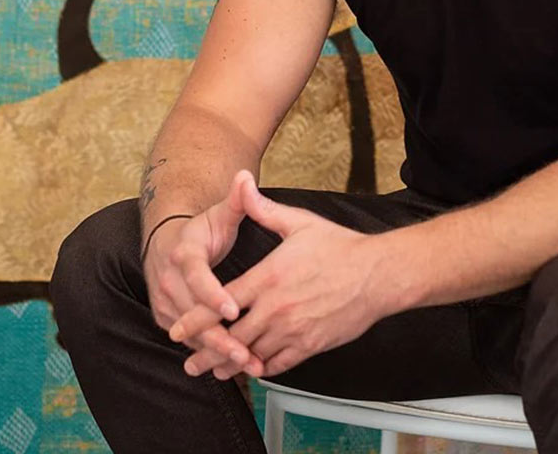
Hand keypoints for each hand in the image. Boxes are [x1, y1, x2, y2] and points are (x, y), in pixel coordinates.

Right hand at [143, 169, 263, 376]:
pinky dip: (209, 353)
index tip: (235, 309)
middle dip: (220, 336)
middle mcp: (168, 279)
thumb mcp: (220, 213)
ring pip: (189, 333)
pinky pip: (188, 339)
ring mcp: (165, 301)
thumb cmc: (202, 229)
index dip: (214, 294)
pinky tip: (234, 366)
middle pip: (193, 313)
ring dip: (217, 351)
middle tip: (246, 352)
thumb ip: (238, 199)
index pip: (196, 275)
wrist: (170, 242)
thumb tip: (246, 176)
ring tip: (247, 364)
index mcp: (183, 252)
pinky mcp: (166, 317)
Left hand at [173, 173, 384, 378]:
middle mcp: (277, 308)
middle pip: (233, 336)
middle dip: (207, 351)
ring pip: (253, 355)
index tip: (179, 328)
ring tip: (214, 372)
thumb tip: (242, 186)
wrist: (377, 274)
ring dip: (232, 365)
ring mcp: (294, 330)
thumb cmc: (339, 246)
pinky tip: (253, 370)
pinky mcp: (311, 345)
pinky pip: (279, 364)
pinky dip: (263, 369)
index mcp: (269, 277)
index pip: (223, 302)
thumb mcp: (299, 222)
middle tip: (189, 363)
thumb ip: (264, 211)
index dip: (198, 318)